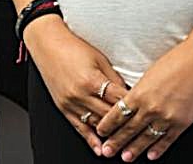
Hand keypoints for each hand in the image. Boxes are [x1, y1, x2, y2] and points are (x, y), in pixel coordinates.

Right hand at [23, 17, 129, 155]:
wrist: (48, 45)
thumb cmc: (73, 48)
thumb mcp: (100, 59)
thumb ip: (114, 79)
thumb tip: (128, 95)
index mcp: (92, 80)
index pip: (118, 100)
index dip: (133, 107)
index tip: (144, 112)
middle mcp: (81, 94)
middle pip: (109, 116)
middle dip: (125, 124)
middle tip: (139, 131)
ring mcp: (71, 103)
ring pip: (96, 125)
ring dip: (110, 135)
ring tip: (125, 145)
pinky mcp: (63, 108)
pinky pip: (79, 128)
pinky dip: (91, 140)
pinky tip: (100, 148)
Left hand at [95, 28, 192, 160]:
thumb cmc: (177, 61)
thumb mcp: (150, 73)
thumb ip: (141, 90)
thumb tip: (132, 101)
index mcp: (140, 93)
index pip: (118, 113)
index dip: (108, 124)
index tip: (101, 131)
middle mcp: (151, 107)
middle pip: (129, 129)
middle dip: (116, 141)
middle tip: (108, 151)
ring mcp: (166, 117)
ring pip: (146, 138)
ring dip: (135, 149)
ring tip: (126, 157)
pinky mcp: (182, 123)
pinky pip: (167, 139)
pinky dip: (158, 149)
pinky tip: (151, 155)